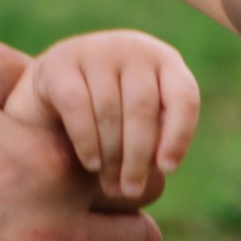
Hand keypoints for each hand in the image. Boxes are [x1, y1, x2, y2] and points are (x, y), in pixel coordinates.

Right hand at [17, 27, 202, 206]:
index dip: (178, 136)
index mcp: (165, 62)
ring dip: (112, 156)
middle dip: (138, 157)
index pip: (182, 97)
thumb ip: (158, 137)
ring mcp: (96, 51)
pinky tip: (92, 164)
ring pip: (110, 111)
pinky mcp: (61, 62)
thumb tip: (158, 171)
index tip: (167, 170)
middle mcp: (133, 49)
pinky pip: (78, 107)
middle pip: (142, 109)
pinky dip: (87, 140)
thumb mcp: (143, 120)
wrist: (58, 88)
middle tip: (131, 191)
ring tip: (112, 186)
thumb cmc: (114, 113)